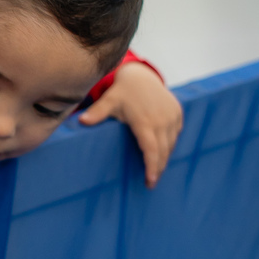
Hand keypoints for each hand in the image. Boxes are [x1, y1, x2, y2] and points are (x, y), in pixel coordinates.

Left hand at [79, 62, 183, 187]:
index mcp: (145, 121)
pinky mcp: (177, 113)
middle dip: (159, 168)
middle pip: (163, 151)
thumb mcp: (108, 100)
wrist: (141, 75)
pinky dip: (170, 144)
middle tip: (151, 183)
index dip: (152, 166)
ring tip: (156, 170)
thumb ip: (97, 112)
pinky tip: (163, 153)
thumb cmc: (122, 91)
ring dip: (165, 157)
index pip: (151, 149)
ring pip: (171, 144)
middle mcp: (162, 120)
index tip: (150, 180)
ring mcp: (172, 116)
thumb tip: (81, 121)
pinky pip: (176, 133)